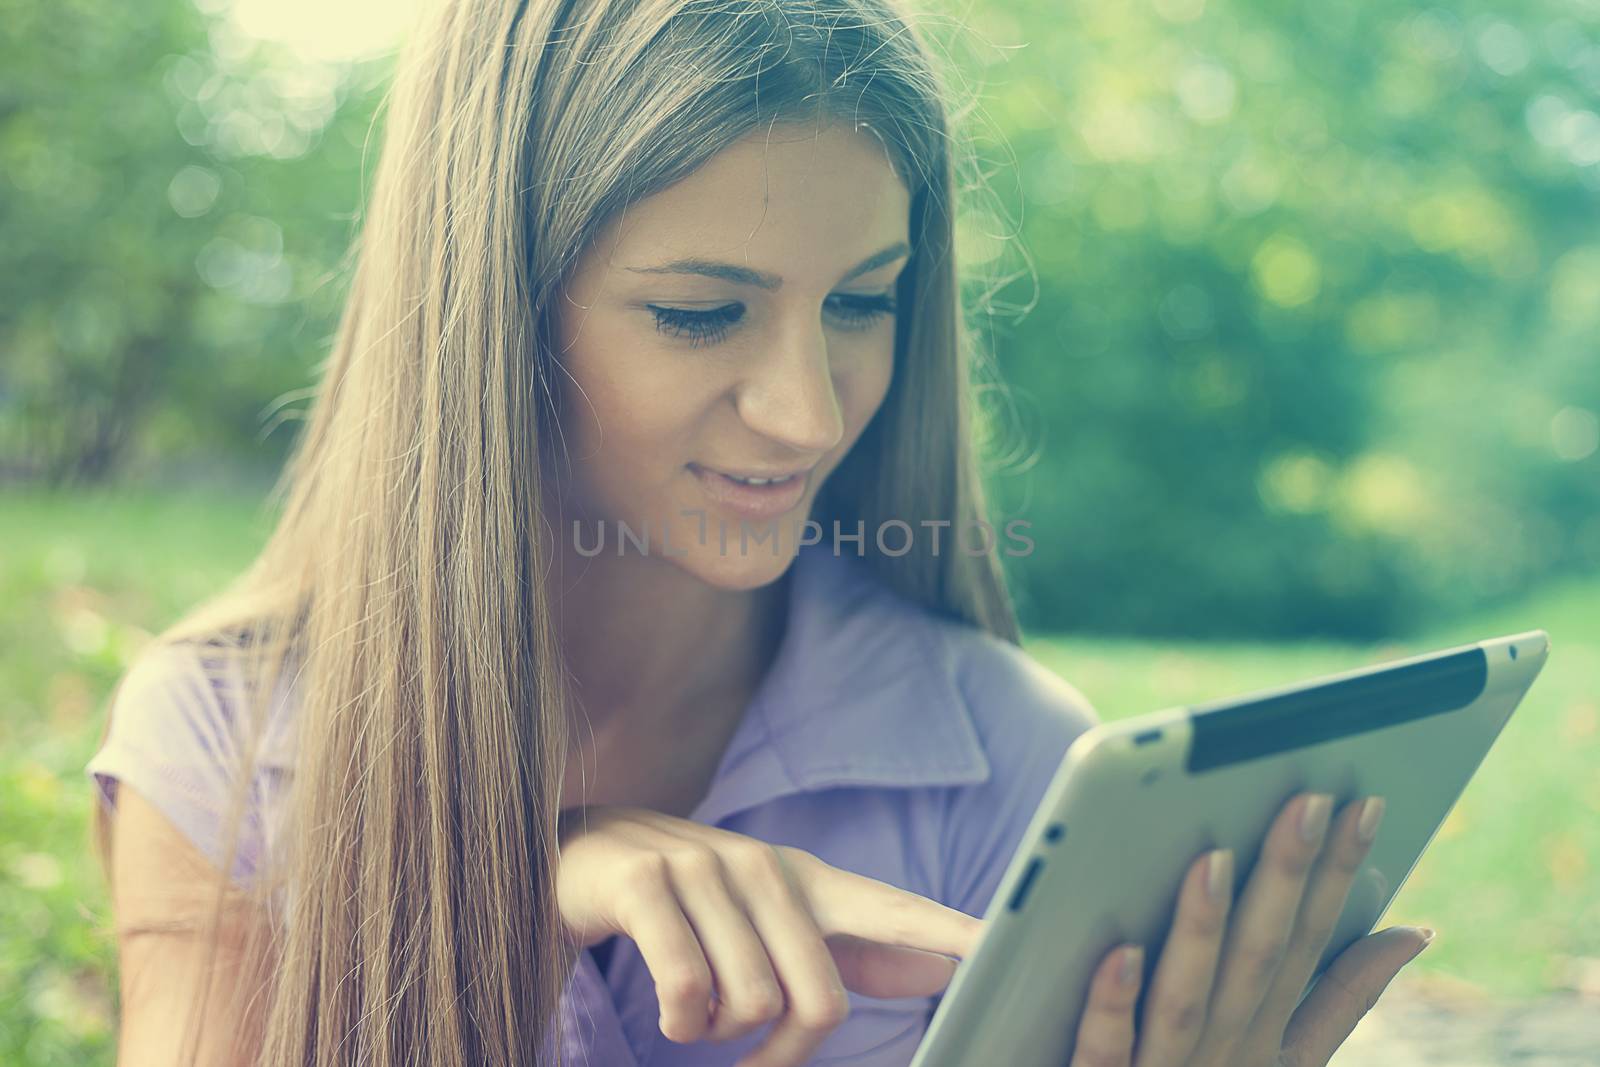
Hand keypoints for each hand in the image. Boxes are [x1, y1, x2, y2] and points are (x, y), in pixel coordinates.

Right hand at [555, 804, 983, 1066]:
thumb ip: (847, 946)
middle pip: (820, 1002)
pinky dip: (679, 1022)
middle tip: (746, 1064)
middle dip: (782, 1056)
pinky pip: (688, 992)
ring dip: (716, 1036)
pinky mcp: (648, 883)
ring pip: (752, 1005)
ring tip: (689, 1010)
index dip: (950, 935)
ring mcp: (704, 869)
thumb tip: (934, 969)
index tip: (1004, 953)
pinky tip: (668, 1008)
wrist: (574, 852)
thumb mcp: (766, 920)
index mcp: (804, 880)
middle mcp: (763, 867)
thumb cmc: (683, 904)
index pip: (892, 911)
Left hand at [1068, 792, 1433, 1066]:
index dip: (1337, 874)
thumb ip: (1341, 999)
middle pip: (1260, 960)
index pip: (1310, 942)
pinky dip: (1113, 1006)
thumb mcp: (1285, 1060)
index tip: (1365, 802)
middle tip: (1306, 798)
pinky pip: (1106, 1051)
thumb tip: (1413, 930)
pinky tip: (1117, 952)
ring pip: (1186, 999)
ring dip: (1203, 933)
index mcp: (1268, 1036)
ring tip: (1213, 857)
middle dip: (1286, 880)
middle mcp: (1226, 1053)